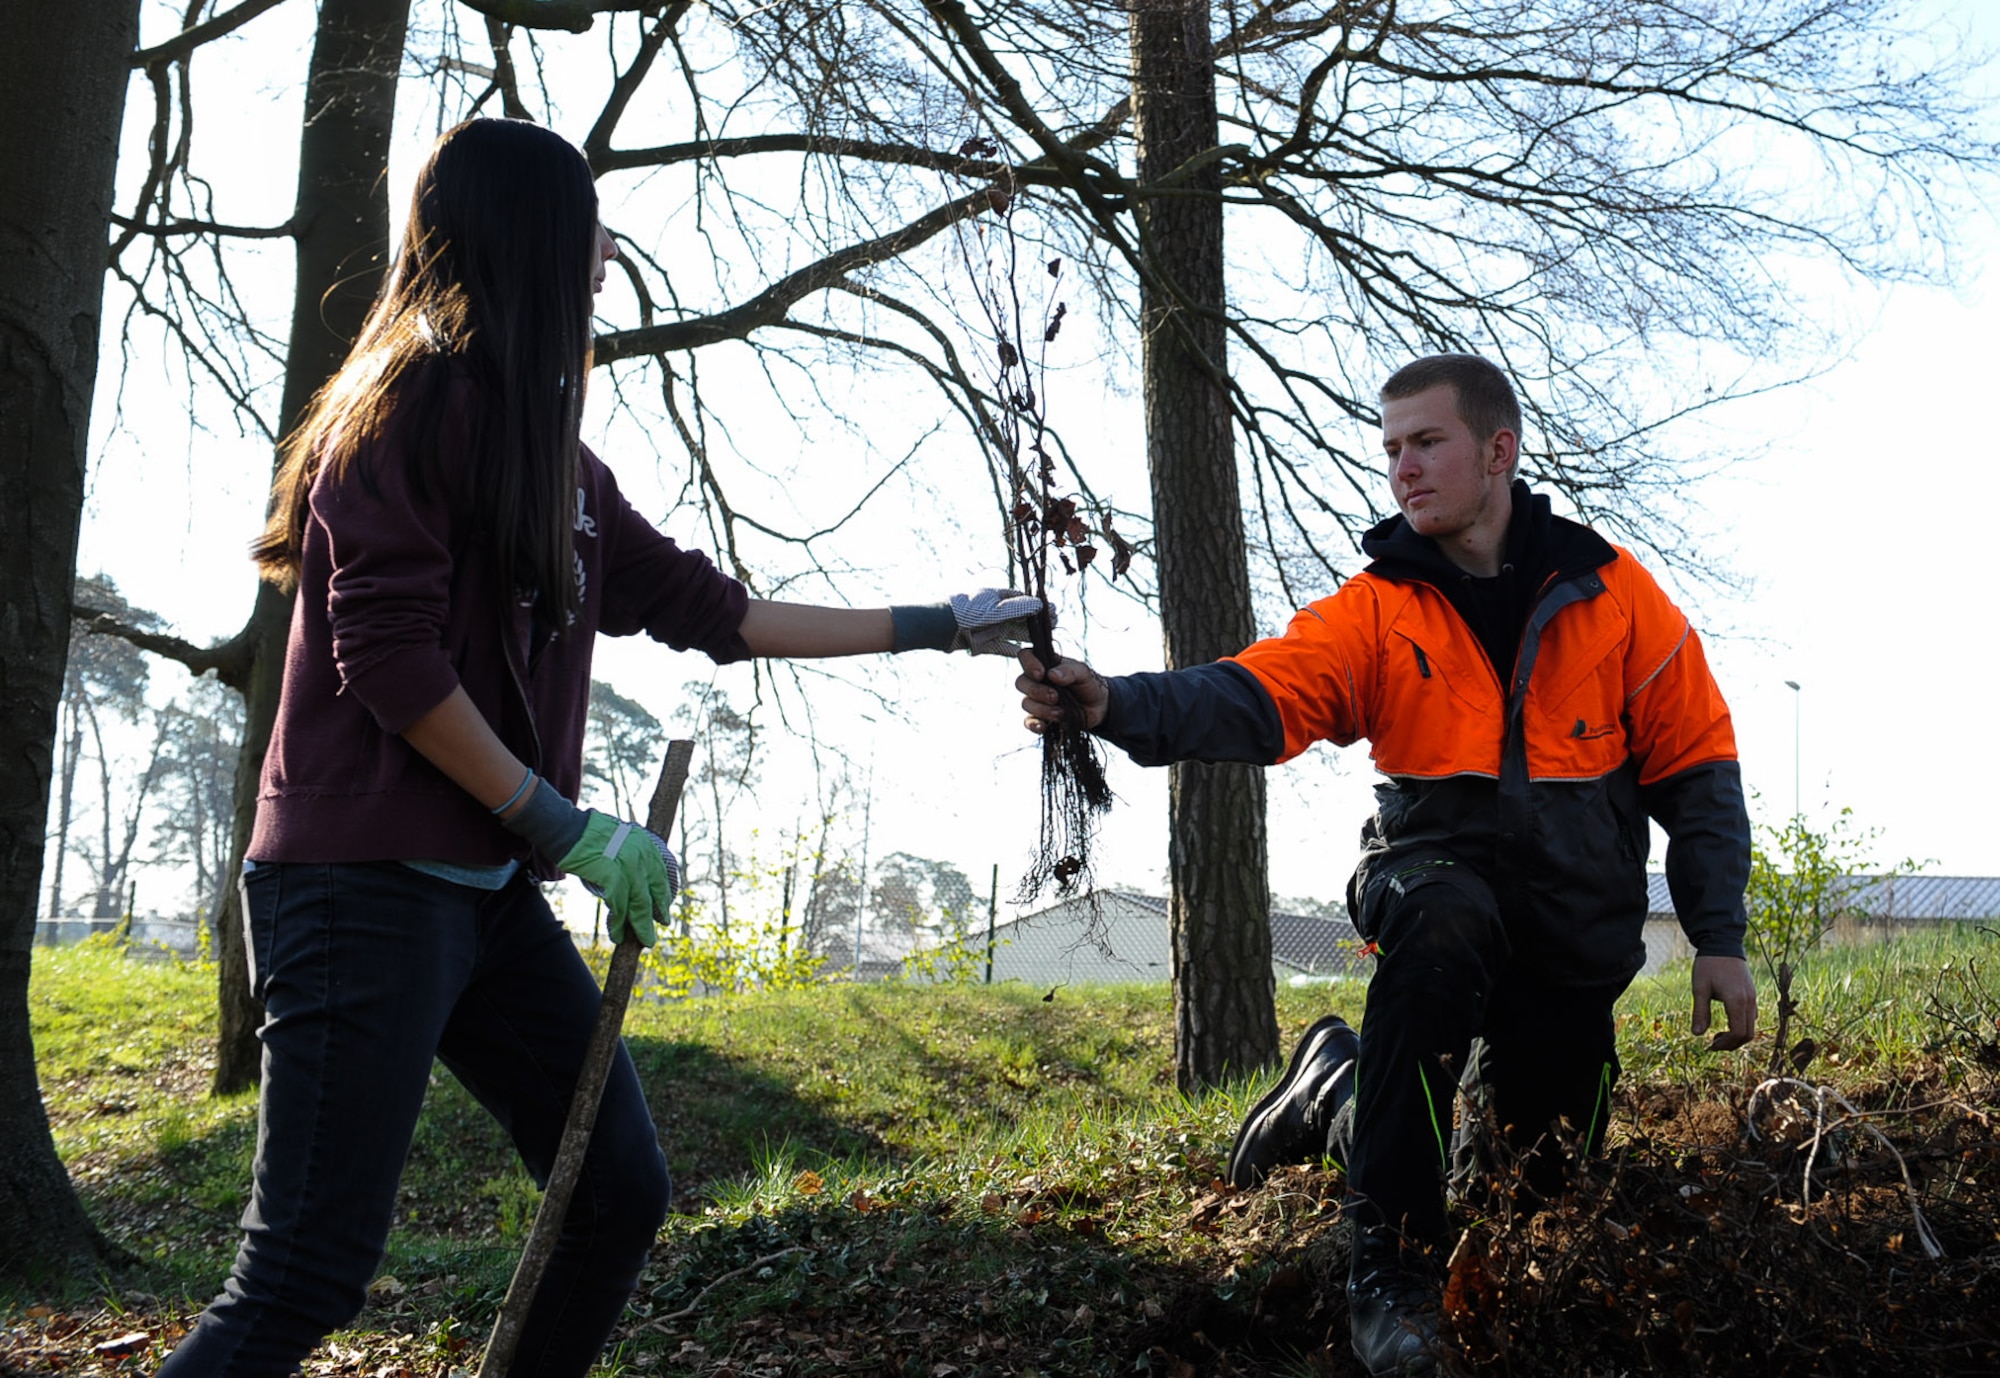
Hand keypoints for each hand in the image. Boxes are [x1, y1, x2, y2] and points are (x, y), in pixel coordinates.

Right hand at [559, 811, 677, 946]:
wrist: (567, 828)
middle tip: (662, 926)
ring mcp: (629, 866)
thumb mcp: (618, 839)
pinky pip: (619, 907)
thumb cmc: (586, 834)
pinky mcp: (613, 877)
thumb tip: (633, 876)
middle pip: (655, 892)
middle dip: (658, 913)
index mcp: (645, 844)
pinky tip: (617, 935)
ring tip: (645, 940)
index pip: (661, 874)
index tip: (665, 907)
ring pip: (640, 904)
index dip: (664, 894)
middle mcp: (642, 855)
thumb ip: (629, 854)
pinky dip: (618, 924)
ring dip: (642, 926)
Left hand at [950, 588, 1046, 654]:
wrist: (939, 627)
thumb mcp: (995, 609)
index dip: (1037, 606)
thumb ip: (1018, 608)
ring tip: (1043, 641)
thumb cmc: (966, 612)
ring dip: (1026, 635)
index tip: (1052, 611)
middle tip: (1053, 625)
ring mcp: (988, 626)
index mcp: (996, 597)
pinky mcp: (981, 642)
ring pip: (1012, 631)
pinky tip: (1023, 654)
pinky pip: (1000, 646)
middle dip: (1035, 622)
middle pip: (1019, 616)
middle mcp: (993, 611)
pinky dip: (1011, 649)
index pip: (1022, 599)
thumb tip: (1040, 605)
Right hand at [1016, 648, 1108, 731]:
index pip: (1025, 656)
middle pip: (1021, 682)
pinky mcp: (1040, 718)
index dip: (1028, 663)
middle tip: (1055, 696)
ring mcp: (1037, 700)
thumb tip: (1052, 674)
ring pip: (1026, 703)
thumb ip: (1070, 671)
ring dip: (1042, 709)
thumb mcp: (1084, 673)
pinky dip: (1035, 724)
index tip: (1041, 673)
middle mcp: (1037, 681)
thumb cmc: (1088, 684)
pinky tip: (1044, 726)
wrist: (1098, 707)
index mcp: (1046, 664)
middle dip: (1036, 691)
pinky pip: (1028, 722)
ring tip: (1060, 712)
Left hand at [1691, 954, 1756, 1050]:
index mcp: (1737, 1001)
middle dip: (1732, 1044)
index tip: (1710, 1045)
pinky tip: (1727, 1022)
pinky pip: (1752, 1016)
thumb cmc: (1709, 965)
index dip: (1726, 1044)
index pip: (1738, 1033)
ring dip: (1737, 1036)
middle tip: (1713, 1044)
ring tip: (1717, 1034)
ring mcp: (1753, 997)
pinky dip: (1742, 1025)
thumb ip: (1700, 1012)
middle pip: (1748, 1034)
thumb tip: (1697, 1035)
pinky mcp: (1752, 994)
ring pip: (1752, 1027)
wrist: (1723, 943)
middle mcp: (1749, 1001)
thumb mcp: (1700, 988)